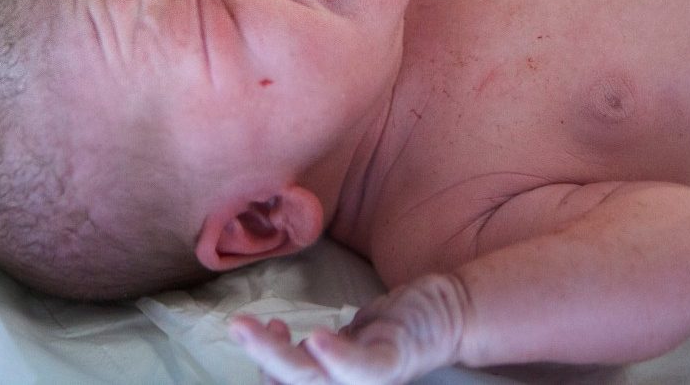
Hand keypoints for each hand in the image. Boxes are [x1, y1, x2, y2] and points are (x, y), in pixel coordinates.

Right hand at [228, 274, 467, 384]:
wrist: (453, 312)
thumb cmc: (393, 329)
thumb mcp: (344, 343)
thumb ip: (310, 352)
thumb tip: (269, 339)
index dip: (266, 373)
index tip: (249, 330)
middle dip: (263, 360)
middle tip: (236, 327)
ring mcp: (372, 384)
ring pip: (314, 381)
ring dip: (278, 356)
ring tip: (249, 326)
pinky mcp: (394, 364)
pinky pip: (363, 370)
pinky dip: (338, 358)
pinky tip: (315, 339)